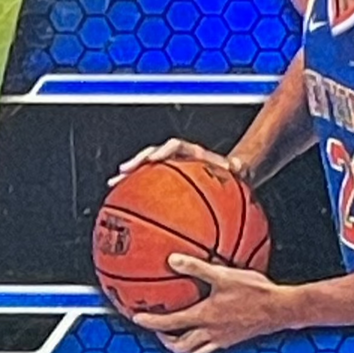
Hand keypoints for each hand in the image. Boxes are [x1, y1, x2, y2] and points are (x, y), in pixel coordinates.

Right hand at [108, 138, 249, 186]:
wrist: (230, 172)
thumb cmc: (233, 172)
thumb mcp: (239, 169)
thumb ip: (240, 166)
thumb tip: (240, 166)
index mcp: (192, 152)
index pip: (174, 146)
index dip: (163, 151)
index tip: (154, 160)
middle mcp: (178, 157)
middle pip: (152, 155)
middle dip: (136, 163)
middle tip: (123, 172)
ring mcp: (170, 167)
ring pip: (145, 169)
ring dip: (129, 176)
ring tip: (113, 185)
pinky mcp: (166, 179)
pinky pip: (148, 184)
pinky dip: (136, 192)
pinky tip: (125, 206)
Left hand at [132, 254, 290, 352]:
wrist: (281, 310)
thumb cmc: (255, 291)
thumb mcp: (224, 274)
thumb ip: (196, 267)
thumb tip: (171, 259)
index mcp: (204, 317)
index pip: (169, 324)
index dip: (150, 322)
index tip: (135, 317)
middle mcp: (210, 333)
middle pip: (180, 346)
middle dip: (165, 339)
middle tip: (157, 328)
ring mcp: (222, 340)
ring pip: (194, 351)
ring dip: (181, 345)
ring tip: (176, 333)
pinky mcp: (233, 340)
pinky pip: (209, 348)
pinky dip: (199, 343)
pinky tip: (204, 328)